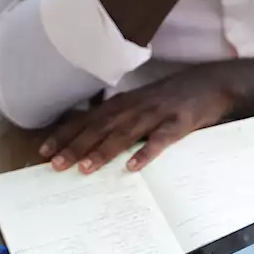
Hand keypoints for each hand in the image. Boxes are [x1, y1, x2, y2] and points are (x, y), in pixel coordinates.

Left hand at [39, 66, 231, 173]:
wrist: (209, 85)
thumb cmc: (171, 99)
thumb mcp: (140, 104)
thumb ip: (119, 118)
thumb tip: (92, 136)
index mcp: (122, 104)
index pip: (87, 120)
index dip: (65, 135)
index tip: (44, 151)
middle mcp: (134, 107)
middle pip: (99, 128)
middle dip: (76, 146)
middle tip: (55, 165)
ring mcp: (156, 115)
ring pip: (124, 134)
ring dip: (103, 151)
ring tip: (85, 168)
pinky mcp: (178, 124)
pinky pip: (160, 141)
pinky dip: (146, 153)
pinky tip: (132, 168)